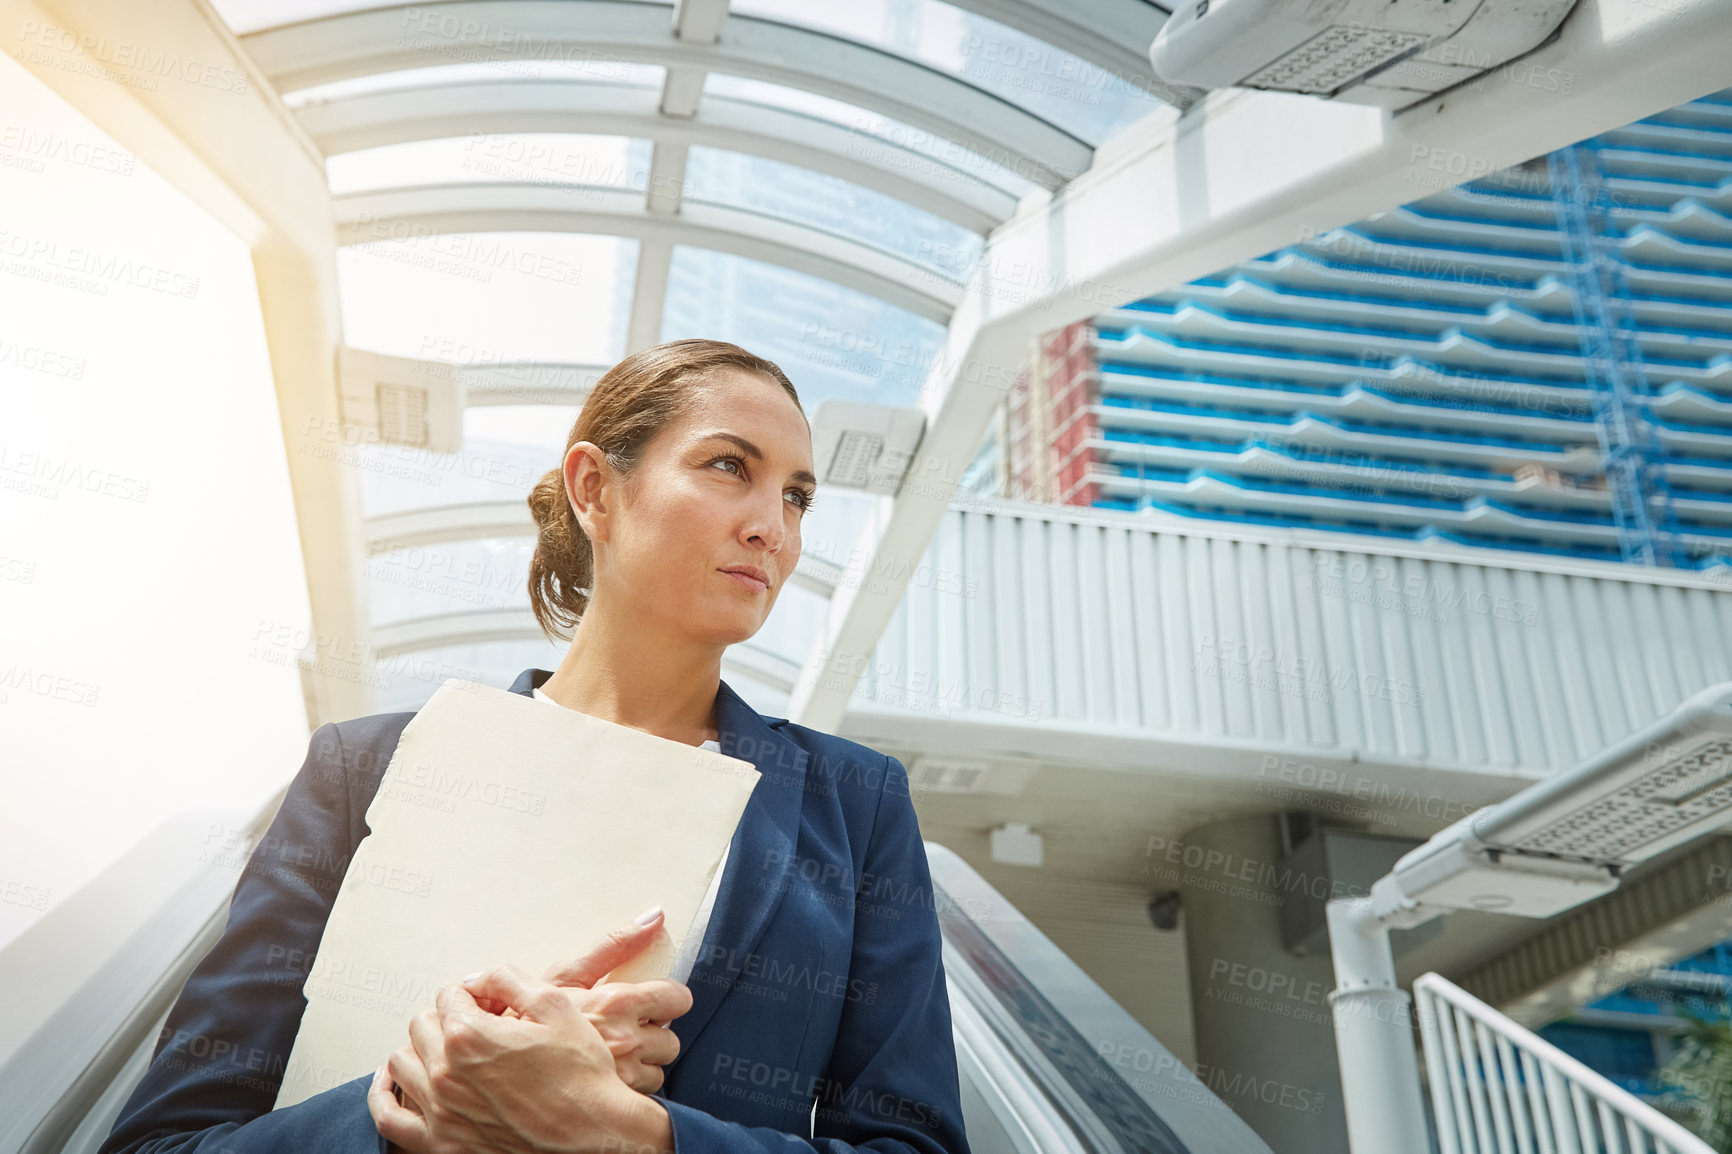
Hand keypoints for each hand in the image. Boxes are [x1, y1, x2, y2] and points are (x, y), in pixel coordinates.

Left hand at [367, 965, 668, 1153]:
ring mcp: (439, 1111)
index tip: (492, 1003)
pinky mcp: (440, 1143)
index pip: (450, 995)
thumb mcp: (555, 1007)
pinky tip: (395, 1082)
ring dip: (421, 1049)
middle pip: (423, 1024)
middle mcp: (445, 1073)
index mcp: (469, 1035)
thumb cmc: (580, 1077)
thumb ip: (509, 980)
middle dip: (449, 1017)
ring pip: (401, 1063)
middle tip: (478, 1025)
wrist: (592, 1134)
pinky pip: (389, 1116)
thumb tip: (480, 977)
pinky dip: (385, 1095)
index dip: (475, 993)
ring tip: (446, 1049)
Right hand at [478, 908, 693, 1092]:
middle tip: (626, 1030)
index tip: (659, 1002)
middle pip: (670, 1040)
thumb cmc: (524, 1022)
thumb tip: (654, 918)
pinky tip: (604, 1080)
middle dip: (652, 1035)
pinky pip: (640, 1099)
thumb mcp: (564, 976)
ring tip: (611, 1057)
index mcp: (616, 1003)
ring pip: (658, 1071)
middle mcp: (625, 1042)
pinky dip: (627, 1090)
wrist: (490, 1070)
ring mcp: (621, 1078)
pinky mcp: (612, 1105)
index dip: (668, 1000)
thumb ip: (612, 945)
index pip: (676, 999)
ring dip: (641, 1065)